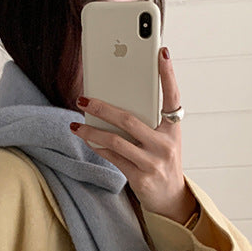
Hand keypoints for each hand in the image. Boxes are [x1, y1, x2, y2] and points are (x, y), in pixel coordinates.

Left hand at [70, 47, 196, 223]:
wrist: (171, 198)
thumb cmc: (163, 160)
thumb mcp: (163, 138)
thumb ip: (148, 120)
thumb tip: (115, 100)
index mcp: (174, 129)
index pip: (173, 96)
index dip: (168, 74)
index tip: (161, 52)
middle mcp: (166, 144)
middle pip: (129, 119)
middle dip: (103, 107)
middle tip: (83, 98)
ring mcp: (153, 162)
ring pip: (116, 140)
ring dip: (92, 131)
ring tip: (77, 124)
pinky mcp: (140, 177)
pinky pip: (113, 157)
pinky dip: (97, 147)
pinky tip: (86, 139)